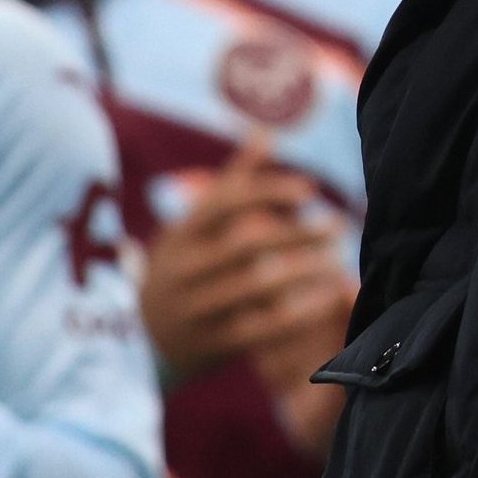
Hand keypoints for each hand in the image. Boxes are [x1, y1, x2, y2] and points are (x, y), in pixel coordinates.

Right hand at [140, 138, 356, 404]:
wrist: (139, 344)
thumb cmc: (180, 269)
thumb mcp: (191, 227)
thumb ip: (231, 184)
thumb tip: (267, 132)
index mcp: (181, 234)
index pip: (224, 203)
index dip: (267, 192)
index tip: (309, 189)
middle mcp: (185, 269)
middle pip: (245, 245)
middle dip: (295, 234)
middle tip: (338, 227)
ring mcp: (196, 309)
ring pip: (257, 287)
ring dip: (304, 273)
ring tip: (337, 263)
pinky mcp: (212, 345)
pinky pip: (261, 329)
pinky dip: (299, 314)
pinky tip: (328, 300)